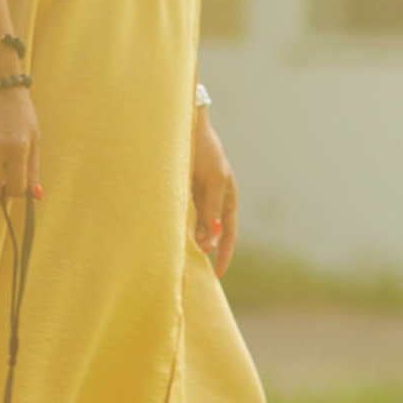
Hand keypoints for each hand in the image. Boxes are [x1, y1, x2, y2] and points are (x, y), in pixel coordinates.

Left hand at [190, 108, 237, 276]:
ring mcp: (201, 195)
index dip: (224, 253)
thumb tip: (215, 234)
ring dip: (192, 237)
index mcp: (228, 198)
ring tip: (181, 251)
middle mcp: (216, 200)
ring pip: (198, 225)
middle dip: (206, 247)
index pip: (228, 233)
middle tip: (195, 263)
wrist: (188, 128)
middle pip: (213, 232)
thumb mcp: (213, 180)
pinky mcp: (186, 190)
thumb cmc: (206, 152)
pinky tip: (174, 232)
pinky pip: (187, 213)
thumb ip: (212, 207)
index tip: (217, 274)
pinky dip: (183, 225)